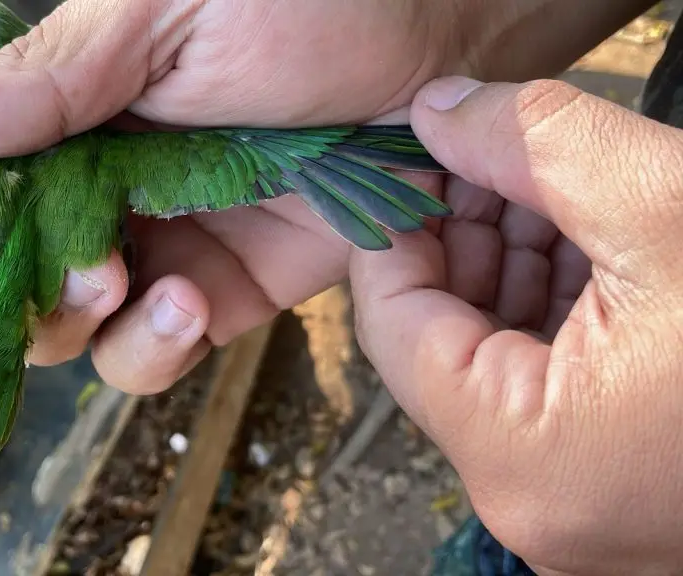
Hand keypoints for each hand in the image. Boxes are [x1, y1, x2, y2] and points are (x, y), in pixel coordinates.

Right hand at [0, 0, 473, 391]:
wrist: (438, 30)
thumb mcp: (160, 16)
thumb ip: (47, 78)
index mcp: (69, 115)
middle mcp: (107, 186)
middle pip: (15, 280)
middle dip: (12, 301)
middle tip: (56, 273)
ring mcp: (170, 240)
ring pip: (82, 329)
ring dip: (82, 327)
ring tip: (120, 283)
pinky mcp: (237, 287)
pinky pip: (169, 346)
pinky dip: (159, 345)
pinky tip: (188, 304)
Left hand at [350, 76, 682, 574]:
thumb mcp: (663, 201)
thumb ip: (526, 146)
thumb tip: (432, 112)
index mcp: (523, 457)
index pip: (393, 324)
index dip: (393, 226)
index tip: (407, 157)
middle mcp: (534, 501)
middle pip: (442, 341)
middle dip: (460, 236)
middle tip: (478, 155)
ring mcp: (576, 500)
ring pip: (495, 359)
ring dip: (510, 263)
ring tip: (539, 184)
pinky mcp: (615, 483)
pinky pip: (549, 384)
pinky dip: (555, 306)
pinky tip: (580, 237)